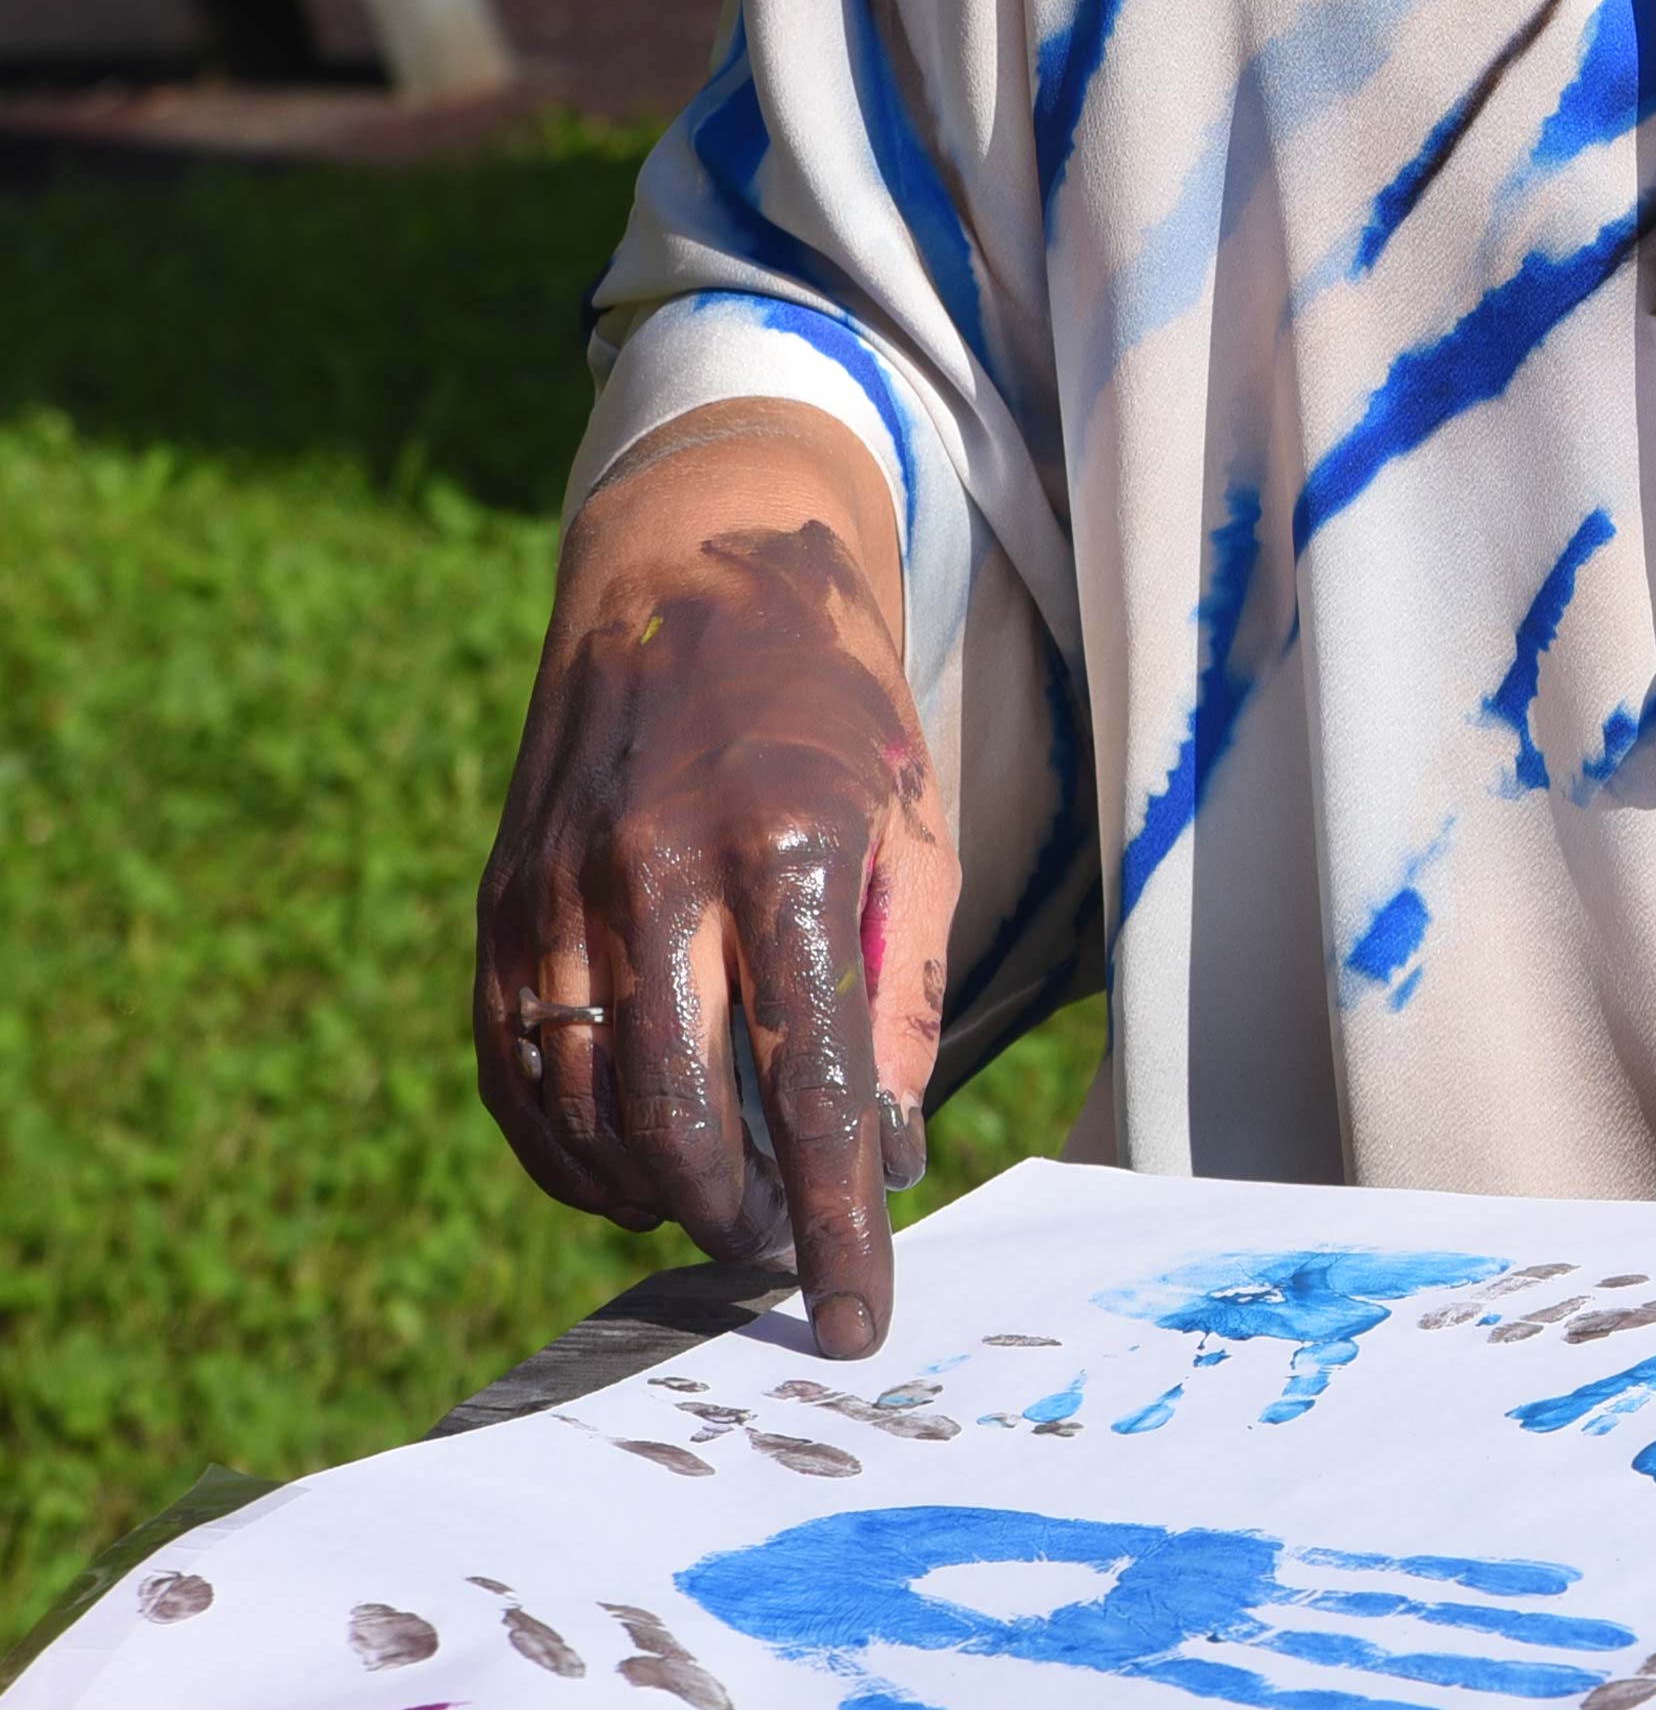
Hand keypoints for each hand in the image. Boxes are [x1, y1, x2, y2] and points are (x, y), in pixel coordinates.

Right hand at [475, 424, 954, 1358]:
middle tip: (782, 1260)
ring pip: (592, 1111)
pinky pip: (520, 1074)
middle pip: (685, 1119)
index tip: (857, 1321)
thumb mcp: (916, 832)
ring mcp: (562, 891)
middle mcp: (660, 873)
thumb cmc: (837, 712)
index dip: (838, 1219)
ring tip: (725, 1219)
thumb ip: (899, 996)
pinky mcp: (501, 906)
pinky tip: (630, 1178)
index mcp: (792, 848)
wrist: (698, 572)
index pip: (816, 1084)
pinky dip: (572, 1154)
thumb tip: (884, 1157)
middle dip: (739, 1223)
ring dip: (657, 1196)